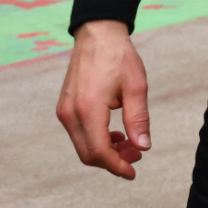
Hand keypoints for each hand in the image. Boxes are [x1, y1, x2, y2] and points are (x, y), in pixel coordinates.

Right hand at [56, 20, 151, 178]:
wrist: (97, 35)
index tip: (134, 172)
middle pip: (88, 154)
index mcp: (87, 109)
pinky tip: (116, 135)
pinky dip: (96, 141)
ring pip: (82, 146)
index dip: (117, 166)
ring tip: (130, 145)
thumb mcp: (136, 87)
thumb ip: (139, 119)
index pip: (99, 151)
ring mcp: (64, 111)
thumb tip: (143, 147)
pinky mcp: (64, 108)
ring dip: (105, 152)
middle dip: (113, 161)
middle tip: (137, 156)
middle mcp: (70, 113)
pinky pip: (78, 134)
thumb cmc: (119, 58)